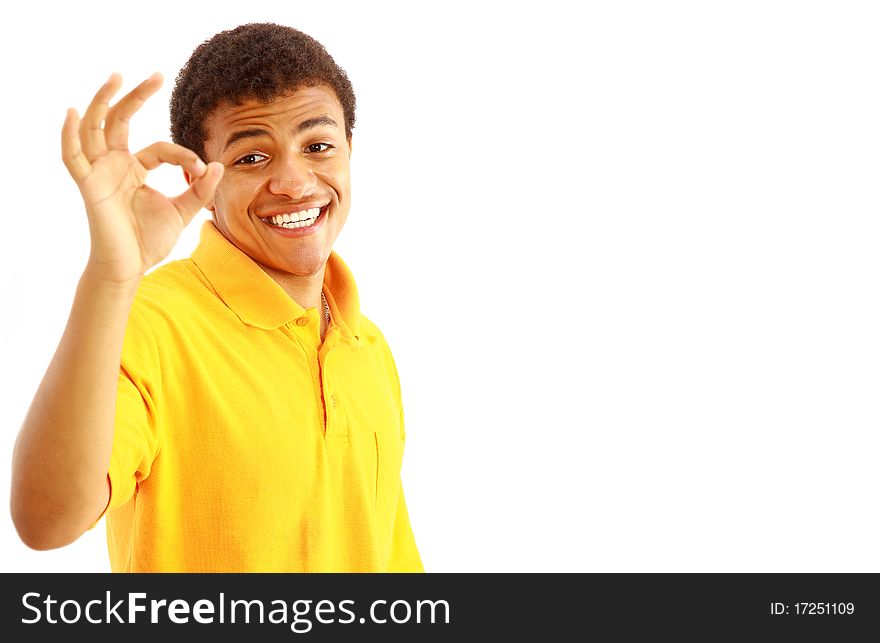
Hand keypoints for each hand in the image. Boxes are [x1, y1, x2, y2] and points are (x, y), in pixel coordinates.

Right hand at [62, 73, 222, 286]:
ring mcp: (99, 173)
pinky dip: (69, 135)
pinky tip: (74, 113)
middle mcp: (114, 165)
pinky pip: (72, 157)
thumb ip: (200, 190)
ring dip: (103, 101)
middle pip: (121, 120)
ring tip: (117, 77)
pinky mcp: (89, 185)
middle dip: (137, 96)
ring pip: (96, 128)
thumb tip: (218, 165)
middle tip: (156, 74)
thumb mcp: (182, 211)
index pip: (160, 148)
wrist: (130, 268)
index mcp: (135, 169)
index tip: (200, 171)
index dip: (183, 156)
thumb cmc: (149, 241)